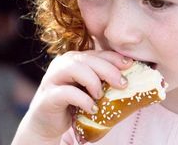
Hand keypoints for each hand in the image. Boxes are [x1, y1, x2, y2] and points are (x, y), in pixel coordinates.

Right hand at [12, 50, 132, 144]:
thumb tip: (129, 77)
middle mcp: (62, 64)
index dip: (114, 58)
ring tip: (101, 95)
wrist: (48, 124)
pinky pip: (67, 92)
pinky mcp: (47, 96)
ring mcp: (52, 78)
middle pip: (88, 59)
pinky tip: (92, 108)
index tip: (130, 65)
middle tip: (123, 84)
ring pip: (75, 69)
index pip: (97, 53)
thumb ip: (102, 79)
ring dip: (93, 81)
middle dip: (108, 70)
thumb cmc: (73, 103)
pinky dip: (83, 100)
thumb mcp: (89, 88)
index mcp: (74, 58)